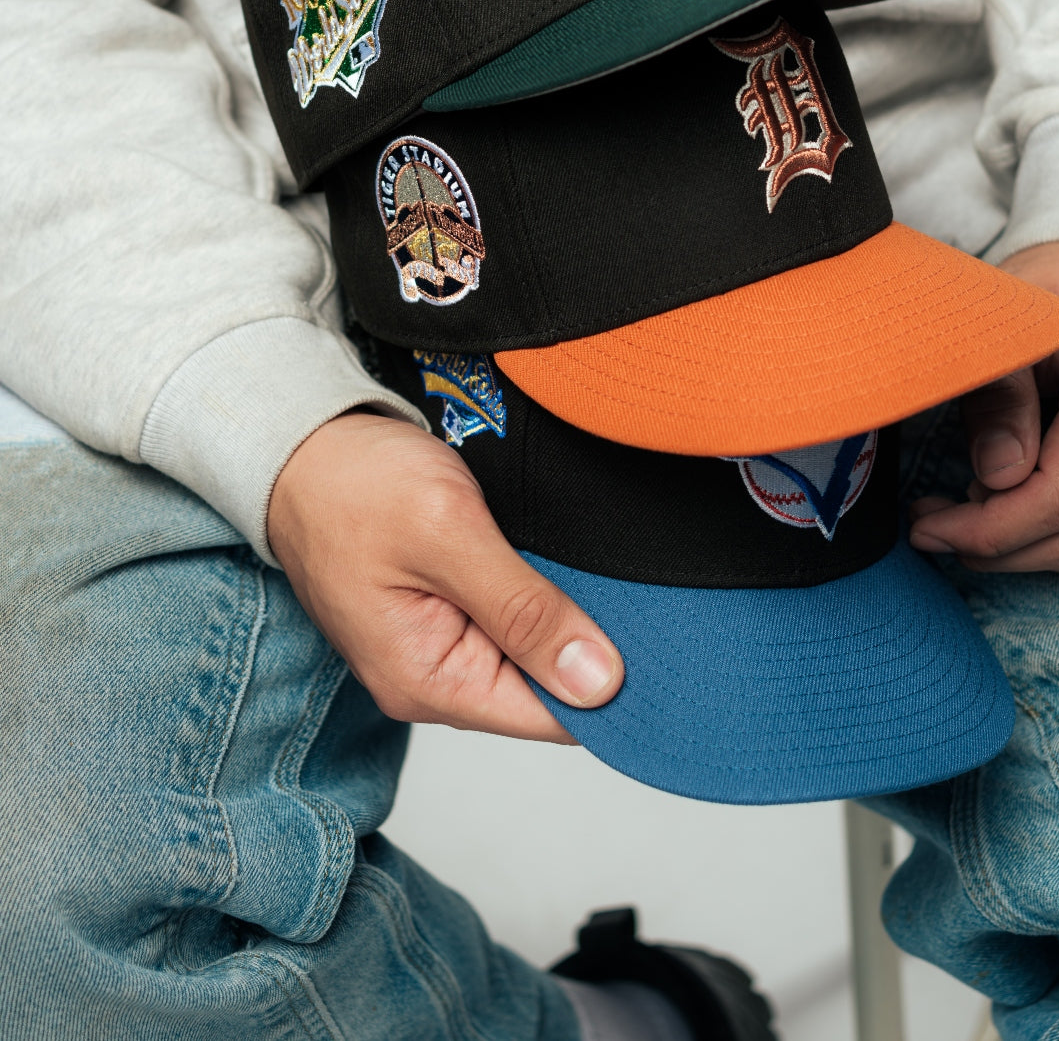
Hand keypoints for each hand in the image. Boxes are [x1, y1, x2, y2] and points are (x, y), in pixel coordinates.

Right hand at [268, 412, 622, 740]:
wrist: (300, 446)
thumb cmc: (355, 484)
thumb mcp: (450, 535)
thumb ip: (525, 610)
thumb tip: (598, 681)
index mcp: (428, 681)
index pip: (551, 717)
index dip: (609, 684)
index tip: (653, 639)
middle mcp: (429, 680)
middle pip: (544, 688)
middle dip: (587, 644)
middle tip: (623, 581)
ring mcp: (432, 649)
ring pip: (528, 652)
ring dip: (558, 614)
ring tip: (582, 560)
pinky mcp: (438, 616)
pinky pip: (506, 624)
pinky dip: (533, 596)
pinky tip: (549, 561)